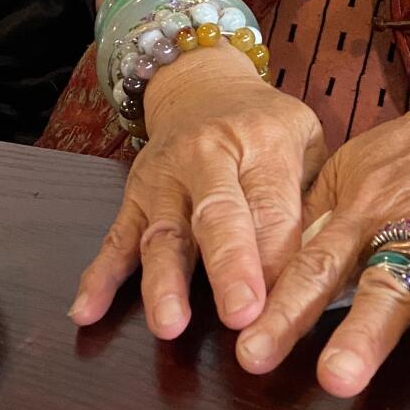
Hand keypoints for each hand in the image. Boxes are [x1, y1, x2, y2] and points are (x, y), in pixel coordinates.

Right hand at [69, 47, 326, 337]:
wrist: (202, 85)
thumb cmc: (266, 126)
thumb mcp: (305, 139)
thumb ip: (315, 195)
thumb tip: (322, 263)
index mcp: (261, 143)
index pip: (272, 205)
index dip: (280, 255)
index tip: (289, 303)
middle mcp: (208, 157)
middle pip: (218, 216)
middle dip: (229, 268)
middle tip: (241, 316)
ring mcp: (164, 179)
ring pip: (163, 233)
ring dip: (164, 282)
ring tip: (170, 324)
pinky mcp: (133, 196)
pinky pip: (115, 239)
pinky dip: (99, 277)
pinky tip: (87, 311)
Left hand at [234, 95, 409, 397]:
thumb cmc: (407, 157)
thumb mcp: (347, 174)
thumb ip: (311, 224)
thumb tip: (261, 276)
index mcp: (364, 214)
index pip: (317, 267)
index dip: (285, 311)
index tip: (254, 356)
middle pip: (387, 281)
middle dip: (363, 331)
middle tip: (338, 379)